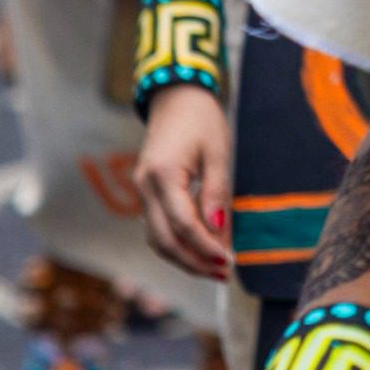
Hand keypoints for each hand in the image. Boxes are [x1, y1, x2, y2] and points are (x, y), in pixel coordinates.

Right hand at [136, 82, 232, 278]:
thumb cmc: (201, 120)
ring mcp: (141, 190)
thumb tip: (217, 232)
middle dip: (193, 262)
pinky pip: (157, 226)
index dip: (206, 248)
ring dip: (183, 257)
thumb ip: (216, 193)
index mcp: (163, 174)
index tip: (228, 262)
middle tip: (222, 273)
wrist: (175, 96)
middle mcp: (145, 186)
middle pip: (164, 240)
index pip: (183, 225)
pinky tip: (199, 248)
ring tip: (213, 268)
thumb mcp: (217, 152)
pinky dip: (176, 243)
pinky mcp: (145, 192)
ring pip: (157, 239)